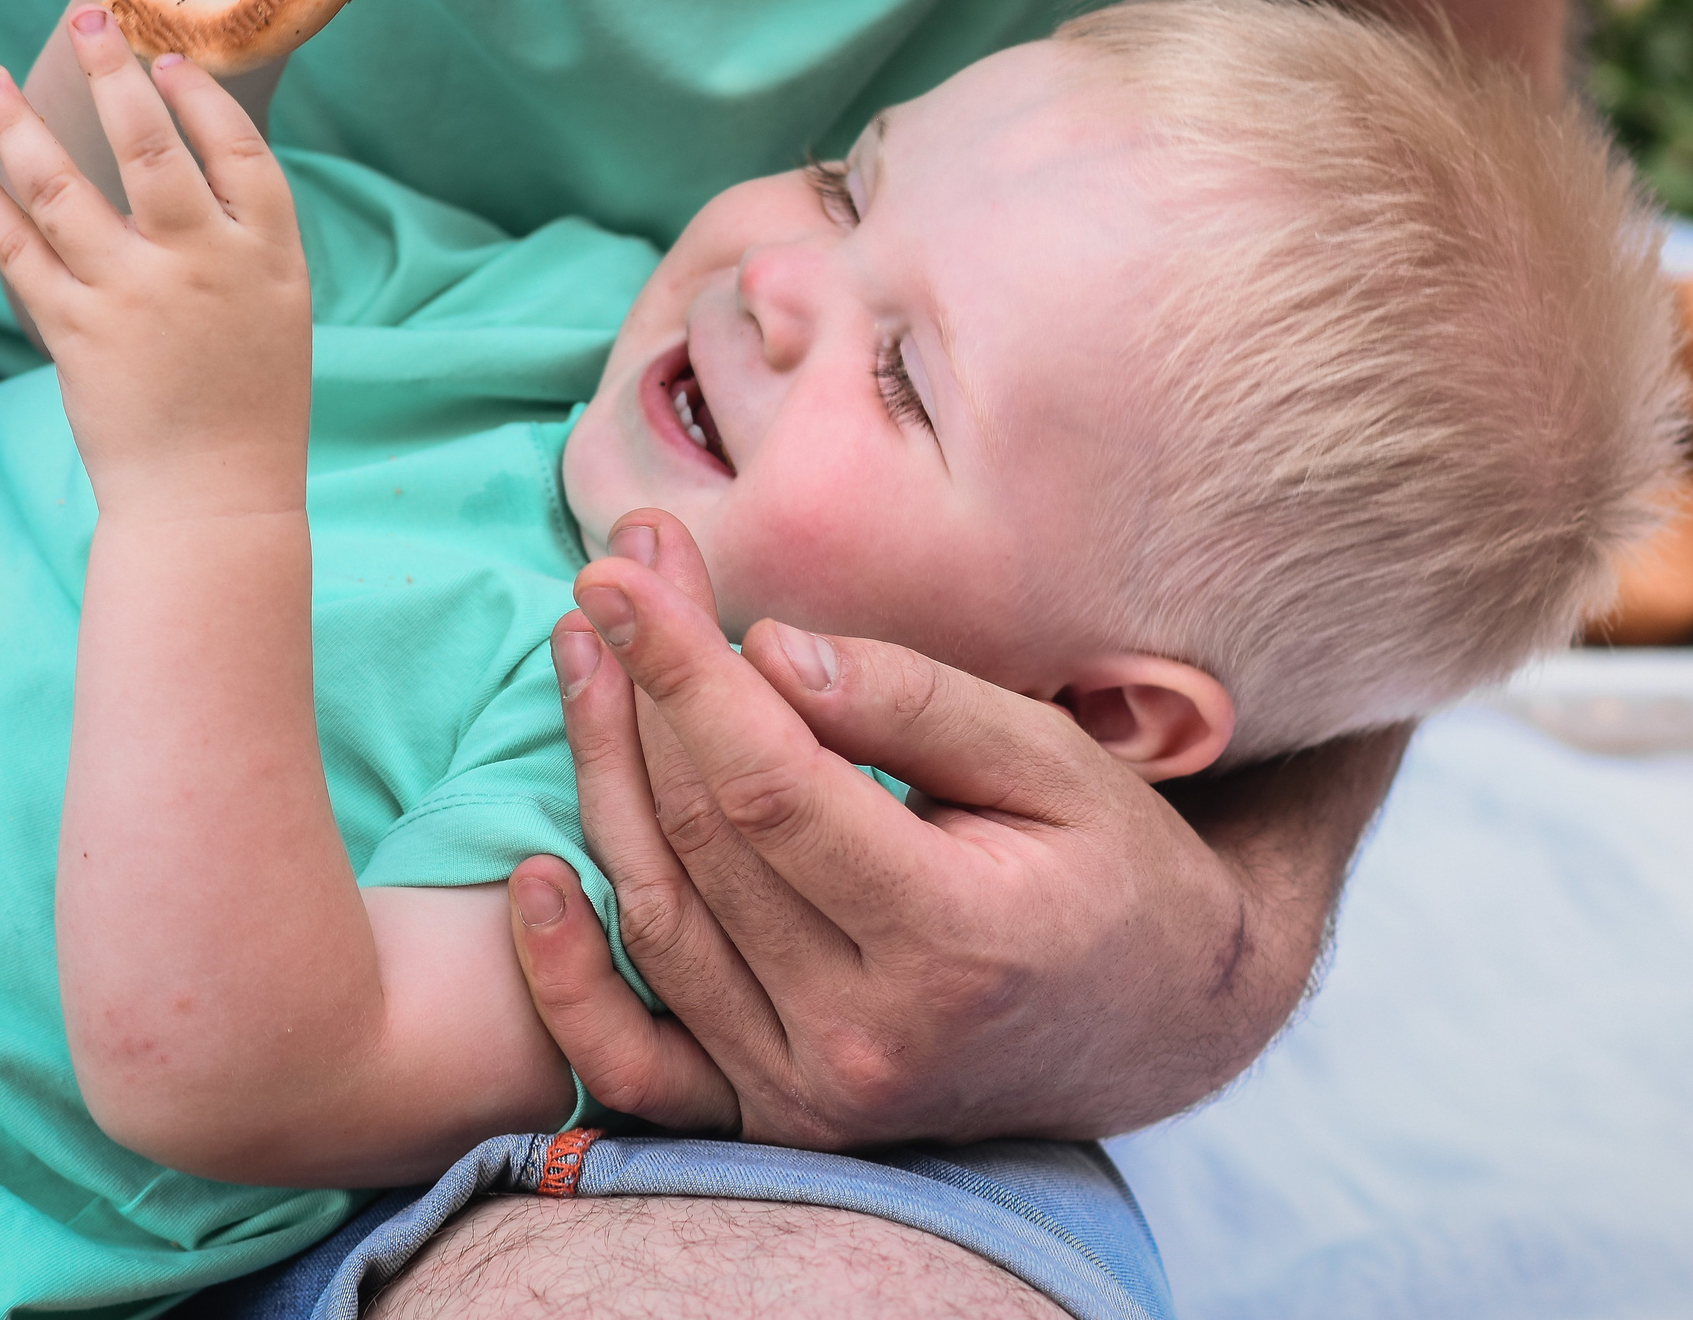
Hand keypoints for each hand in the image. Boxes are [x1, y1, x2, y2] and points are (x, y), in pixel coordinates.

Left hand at [0, 7, 310, 519]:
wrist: (215, 494)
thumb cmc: (251, 402)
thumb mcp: (276, 308)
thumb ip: (239, 238)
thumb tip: (177, 156)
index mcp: (268, 255)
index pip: (235, 149)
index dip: (199, 98)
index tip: (166, 60)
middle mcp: (203, 264)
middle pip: (150, 145)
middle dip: (111, 73)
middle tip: (83, 20)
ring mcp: (136, 295)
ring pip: (64, 187)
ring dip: (16, 125)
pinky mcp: (78, 331)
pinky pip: (18, 251)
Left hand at [508, 511, 1400, 1146]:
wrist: (1163, 1026)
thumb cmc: (1118, 869)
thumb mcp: (1053, 760)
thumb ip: (915, 706)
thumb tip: (769, 652)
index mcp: (951, 940)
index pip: (771, 788)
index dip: (685, 672)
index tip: (627, 573)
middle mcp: (866, 1038)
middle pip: (702, 841)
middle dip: (644, 689)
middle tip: (618, 572)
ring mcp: (812, 1095)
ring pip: (658, 918)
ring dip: (600, 777)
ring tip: (583, 652)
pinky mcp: (775, 1120)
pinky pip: (636, 1066)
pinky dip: (569, 981)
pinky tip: (529, 875)